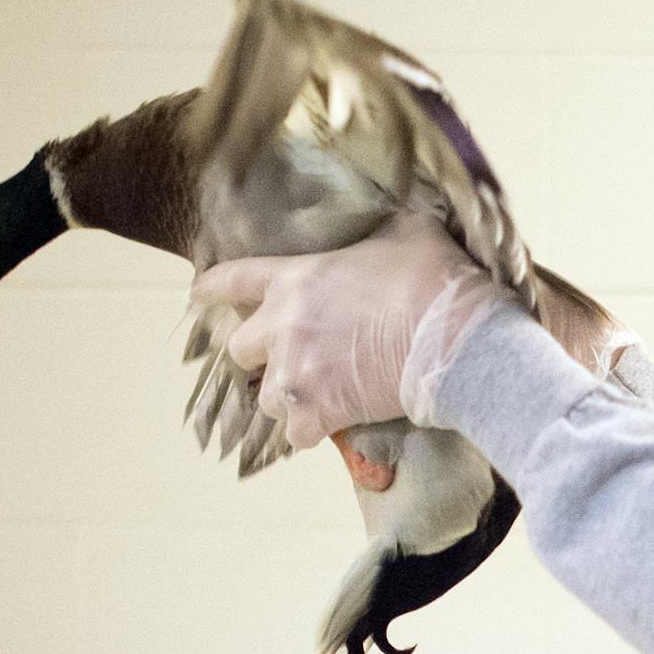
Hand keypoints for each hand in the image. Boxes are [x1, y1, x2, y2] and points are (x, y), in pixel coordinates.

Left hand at [187, 207, 522, 451]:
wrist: (453, 338)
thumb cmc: (432, 279)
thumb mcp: (408, 232)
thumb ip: (385, 228)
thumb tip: (401, 219)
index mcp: (295, 280)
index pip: (232, 280)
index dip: (213, 290)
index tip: (200, 297)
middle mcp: (283, 328)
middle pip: (239, 350)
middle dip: (260, 355)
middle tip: (287, 357)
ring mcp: (297, 375)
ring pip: (265, 398)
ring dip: (286, 397)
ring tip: (313, 396)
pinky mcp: (320, 412)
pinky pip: (297, 434)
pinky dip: (311, 431)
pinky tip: (330, 426)